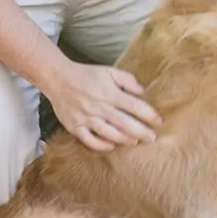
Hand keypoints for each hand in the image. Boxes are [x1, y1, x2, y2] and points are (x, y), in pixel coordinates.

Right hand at [44, 61, 161, 152]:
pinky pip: (90, 140)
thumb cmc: (87, 75)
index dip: (149, 115)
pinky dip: (102, 145)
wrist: (58, 78)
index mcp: (109, 92)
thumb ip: (128, 81)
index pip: (134, 106)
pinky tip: (112, 145)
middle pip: (124, 123)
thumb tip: (143, 93)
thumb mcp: (110, 71)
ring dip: (124, 139)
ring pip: (109, 134)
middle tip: (152, 138)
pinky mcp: (75, 127)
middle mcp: (99, 107)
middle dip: (141, 132)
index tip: (158, 121)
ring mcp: (86, 118)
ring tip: (135, 142)